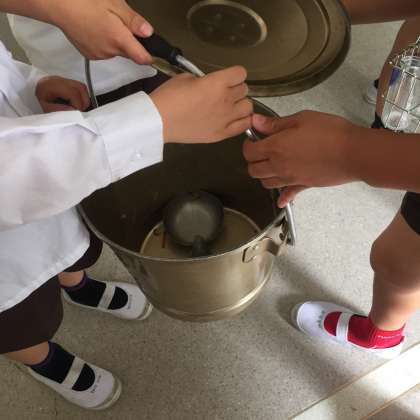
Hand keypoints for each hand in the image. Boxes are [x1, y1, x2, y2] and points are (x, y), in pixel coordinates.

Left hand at [36, 76, 89, 112]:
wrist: (29, 92)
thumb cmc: (36, 101)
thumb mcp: (44, 107)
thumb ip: (59, 110)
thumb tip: (74, 111)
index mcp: (52, 84)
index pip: (73, 93)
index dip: (78, 104)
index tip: (76, 113)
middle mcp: (59, 79)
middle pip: (80, 88)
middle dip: (83, 102)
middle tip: (78, 111)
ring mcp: (64, 79)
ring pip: (82, 87)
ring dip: (83, 99)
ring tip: (78, 108)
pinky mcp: (66, 81)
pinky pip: (80, 87)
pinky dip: (81, 96)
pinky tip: (76, 102)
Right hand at [51, 0, 153, 64]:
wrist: (57, 5)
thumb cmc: (84, 0)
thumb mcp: (114, 4)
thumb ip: (133, 21)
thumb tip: (148, 33)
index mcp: (119, 39)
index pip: (142, 58)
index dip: (150, 56)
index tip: (154, 53)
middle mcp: (110, 51)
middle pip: (128, 53)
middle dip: (128, 41)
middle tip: (118, 22)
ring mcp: (98, 55)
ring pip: (115, 51)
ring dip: (115, 42)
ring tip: (103, 23)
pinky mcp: (89, 55)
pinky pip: (103, 51)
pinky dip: (103, 43)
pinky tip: (94, 29)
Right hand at [150, 66, 252, 143]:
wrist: (159, 122)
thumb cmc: (168, 97)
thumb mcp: (186, 78)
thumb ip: (205, 80)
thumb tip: (211, 84)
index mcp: (217, 83)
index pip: (240, 73)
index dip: (234, 75)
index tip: (227, 78)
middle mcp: (225, 100)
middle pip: (244, 89)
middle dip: (235, 89)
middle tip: (224, 93)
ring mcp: (225, 119)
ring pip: (248, 107)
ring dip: (241, 104)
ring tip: (230, 106)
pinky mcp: (222, 134)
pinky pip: (244, 126)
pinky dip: (242, 121)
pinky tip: (234, 119)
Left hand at [243, 111, 358, 206]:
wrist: (353, 152)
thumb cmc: (330, 132)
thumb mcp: (301, 119)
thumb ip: (275, 124)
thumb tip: (255, 121)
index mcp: (275, 147)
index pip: (249, 152)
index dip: (248, 145)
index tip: (253, 139)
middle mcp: (278, 166)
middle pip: (253, 170)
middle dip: (253, 161)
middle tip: (261, 152)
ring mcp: (290, 178)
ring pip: (266, 183)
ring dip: (264, 175)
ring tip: (271, 165)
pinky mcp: (303, 186)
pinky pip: (288, 195)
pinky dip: (282, 197)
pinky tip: (281, 199)